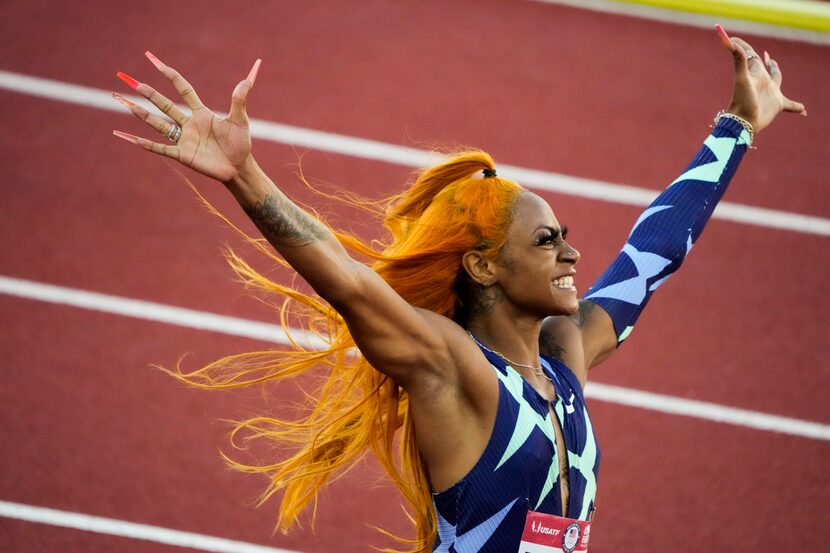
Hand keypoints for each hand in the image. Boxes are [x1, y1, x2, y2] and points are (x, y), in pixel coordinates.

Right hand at [112, 53, 260, 183]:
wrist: (239, 168)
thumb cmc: (240, 144)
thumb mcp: (240, 120)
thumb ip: (240, 100)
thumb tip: (247, 79)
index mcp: (201, 113)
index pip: (183, 90)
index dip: (170, 76)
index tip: (156, 62)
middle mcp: (189, 124)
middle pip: (165, 105)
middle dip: (148, 93)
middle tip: (131, 81)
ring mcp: (184, 140)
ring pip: (158, 124)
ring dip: (141, 114)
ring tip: (124, 103)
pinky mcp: (183, 155)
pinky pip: (161, 148)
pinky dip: (147, 144)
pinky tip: (130, 137)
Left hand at [716, 25, 805, 134]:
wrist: (744, 121)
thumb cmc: (742, 100)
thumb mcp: (742, 79)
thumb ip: (739, 60)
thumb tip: (731, 41)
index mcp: (755, 73)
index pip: (750, 56)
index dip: (744, 47)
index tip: (734, 39)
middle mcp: (763, 82)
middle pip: (766, 67)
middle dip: (767, 61)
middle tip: (766, 56)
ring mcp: (770, 93)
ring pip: (777, 80)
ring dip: (777, 74)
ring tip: (776, 69)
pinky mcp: (777, 105)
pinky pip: (791, 105)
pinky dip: (797, 107)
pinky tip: (804, 111)